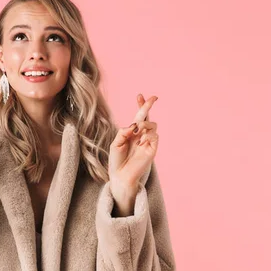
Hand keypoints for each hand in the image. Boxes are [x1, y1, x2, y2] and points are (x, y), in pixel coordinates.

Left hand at [108, 94, 159, 211]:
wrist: (120, 176)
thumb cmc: (117, 160)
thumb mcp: (116, 143)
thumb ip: (123, 132)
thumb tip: (134, 125)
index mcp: (132, 132)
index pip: (139, 116)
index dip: (141, 105)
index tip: (140, 94)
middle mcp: (141, 135)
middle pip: (148, 117)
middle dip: (148, 106)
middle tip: (153, 98)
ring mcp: (148, 142)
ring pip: (152, 125)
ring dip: (144, 124)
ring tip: (136, 131)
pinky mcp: (153, 149)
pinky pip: (154, 136)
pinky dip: (147, 135)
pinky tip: (140, 141)